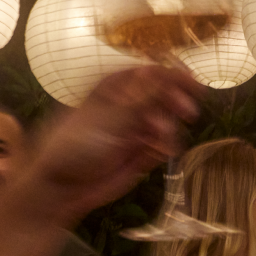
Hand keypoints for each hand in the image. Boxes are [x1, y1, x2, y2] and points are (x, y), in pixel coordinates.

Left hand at [23, 66, 201, 223]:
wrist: (63, 185)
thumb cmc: (77, 145)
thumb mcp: (112, 116)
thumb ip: (144, 97)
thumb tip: (167, 70)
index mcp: (115, 87)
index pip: (149, 72)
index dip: (172, 75)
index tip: (192, 81)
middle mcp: (127, 105)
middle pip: (162, 96)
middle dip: (175, 102)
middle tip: (188, 112)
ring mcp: (133, 130)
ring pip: (164, 121)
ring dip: (168, 128)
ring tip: (160, 139)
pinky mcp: (139, 153)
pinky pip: (161, 145)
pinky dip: (164, 147)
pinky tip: (160, 152)